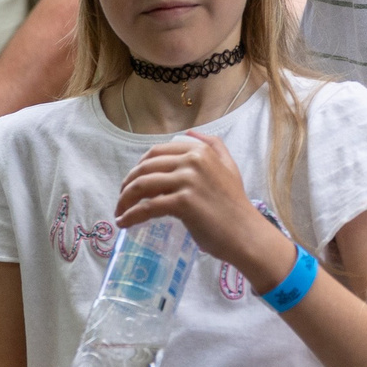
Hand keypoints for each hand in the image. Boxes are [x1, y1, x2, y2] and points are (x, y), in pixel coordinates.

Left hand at [114, 132, 290, 284]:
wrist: (247, 235)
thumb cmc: (236, 206)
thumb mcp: (229, 167)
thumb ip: (212, 145)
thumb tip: (189, 132)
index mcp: (200, 150)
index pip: (156, 152)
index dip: (139, 167)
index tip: (132, 181)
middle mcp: (193, 161)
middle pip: (145, 167)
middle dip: (127, 183)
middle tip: (122, 198)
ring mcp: (188, 181)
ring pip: (143, 185)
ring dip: (125, 199)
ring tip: (120, 211)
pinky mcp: (183, 203)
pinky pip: (148, 207)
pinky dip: (131, 215)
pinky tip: (124, 222)